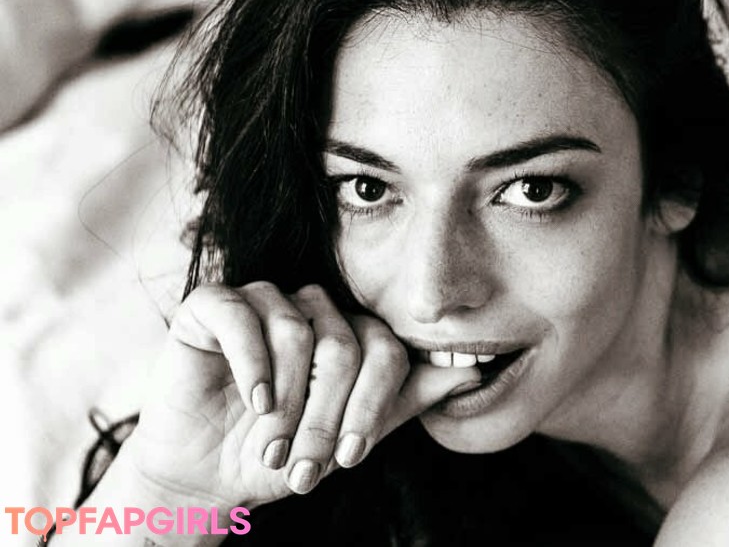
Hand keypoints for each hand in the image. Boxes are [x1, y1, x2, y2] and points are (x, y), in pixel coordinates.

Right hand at [121, 282, 480, 508]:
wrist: (206, 475)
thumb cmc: (283, 452)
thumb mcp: (352, 433)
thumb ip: (408, 398)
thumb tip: (474, 370)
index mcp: (351, 332)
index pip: (386, 353)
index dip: (371, 407)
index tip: (350, 457)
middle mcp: (313, 308)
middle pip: (345, 346)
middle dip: (326, 415)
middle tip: (304, 462)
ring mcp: (264, 301)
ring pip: (299, 333)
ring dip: (288, 402)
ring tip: (272, 443)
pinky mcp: (214, 305)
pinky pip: (244, 316)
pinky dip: (253, 365)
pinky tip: (254, 402)